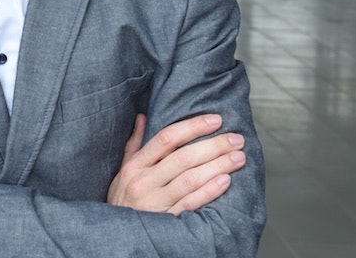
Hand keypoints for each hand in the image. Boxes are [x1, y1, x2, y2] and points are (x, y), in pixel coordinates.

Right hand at [107, 114, 245, 215]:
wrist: (117, 238)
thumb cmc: (124, 201)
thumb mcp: (123, 172)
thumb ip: (134, 145)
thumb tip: (142, 117)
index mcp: (135, 166)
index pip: (166, 138)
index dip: (193, 126)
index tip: (214, 120)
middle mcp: (144, 182)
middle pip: (183, 158)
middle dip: (214, 146)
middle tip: (236, 139)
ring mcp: (155, 202)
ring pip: (190, 179)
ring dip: (218, 166)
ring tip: (238, 157)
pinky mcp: (166, 220)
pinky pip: (191, 203)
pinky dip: (209, 191)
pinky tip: (225, 180)